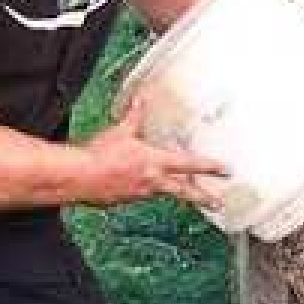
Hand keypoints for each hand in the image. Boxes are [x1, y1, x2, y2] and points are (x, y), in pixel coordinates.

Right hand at [78, 96, 230, 208]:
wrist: (77, 177)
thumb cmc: (99, 155)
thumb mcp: (121, 131)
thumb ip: (134, 117)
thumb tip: (140, 100)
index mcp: (155, 162)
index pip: (191, 164)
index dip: (211, 166)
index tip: (226, 169)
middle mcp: (152, 181)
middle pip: (185, 191)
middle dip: (203, 197)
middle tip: (217, 202)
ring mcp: (140, 194)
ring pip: (162, 193)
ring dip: (172, 192)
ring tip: (181, 192)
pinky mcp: (125, 201)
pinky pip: (140, 195)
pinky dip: (144, 191)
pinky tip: (139, 186)